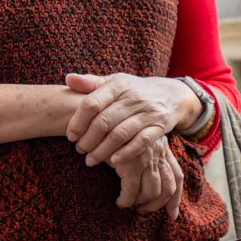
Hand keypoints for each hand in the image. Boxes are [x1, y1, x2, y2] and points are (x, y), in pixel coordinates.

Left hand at [64, 73, 200, 167]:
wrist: (172, 94)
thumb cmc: (135, 90)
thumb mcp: (115, 82)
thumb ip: (91, 82)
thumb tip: (68, 79)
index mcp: (118, 85)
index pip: (92, 103)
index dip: (78, 121)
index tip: (70, 135)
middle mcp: (133, 98)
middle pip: (104, 122)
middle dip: (88, 140)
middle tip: (79, 150)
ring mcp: (148, 113)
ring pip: (120, 134)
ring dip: (102, 150)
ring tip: (91, 160)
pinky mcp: (159, 127)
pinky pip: (141, 142)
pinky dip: (126, 153)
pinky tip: (113, 161)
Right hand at [112, 134, 182, 217]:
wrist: (97, 118)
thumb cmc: (113, 133)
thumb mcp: (134, 144)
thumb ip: (144, 158)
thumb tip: (147, 183)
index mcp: (162, 149)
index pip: (176, 176)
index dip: (176, 197)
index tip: (172, 215)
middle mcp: (158, 153)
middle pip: (168, 187)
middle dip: (158, 204)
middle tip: (142, 211)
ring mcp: (145, 158)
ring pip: (152, 191)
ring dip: (142, 203)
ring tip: (130, 205)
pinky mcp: (129, 163)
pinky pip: (132, 191)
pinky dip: (126, 200)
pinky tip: (120, 202)